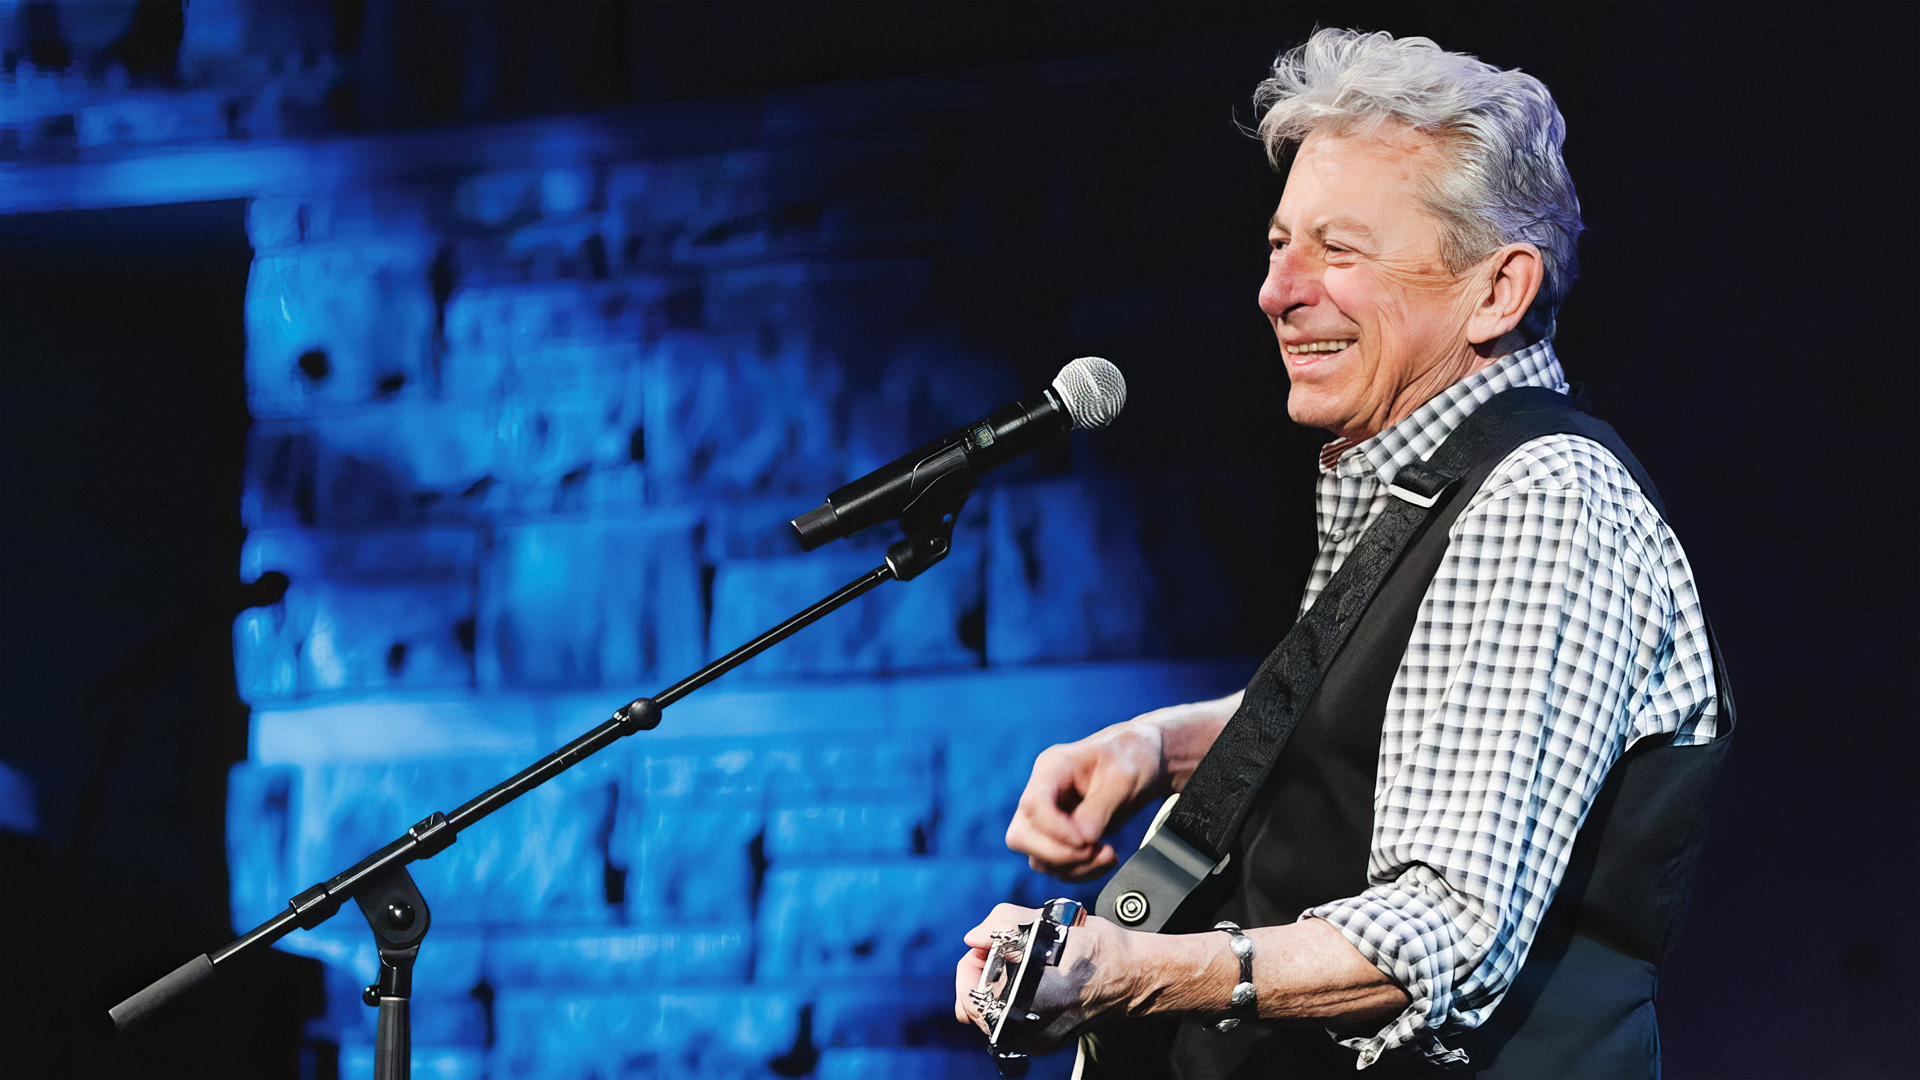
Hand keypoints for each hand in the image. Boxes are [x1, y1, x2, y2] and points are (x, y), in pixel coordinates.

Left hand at [953, 903, 1132, 1051]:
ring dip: (997, 985)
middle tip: (1002, 951)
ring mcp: (1035, 1040)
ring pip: (992, 1012)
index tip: (989, 944)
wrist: (1135, 976)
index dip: (974, 958)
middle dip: (983, 973)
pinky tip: (1032, 977)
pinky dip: (1012, 998)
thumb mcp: (1045, 924)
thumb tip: (974, 936)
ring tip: (1020, 962)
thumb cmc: (1098, 950)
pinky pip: (1012, 1019)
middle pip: (975, 1004)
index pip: (968, 988)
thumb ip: (1001, 924)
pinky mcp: (1046, 1039)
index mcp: (1017, 1005)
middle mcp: (1023, 1031)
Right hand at [1006, 723, 1167, 880]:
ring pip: (1038, 857)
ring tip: (1108, 855)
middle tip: (1094, 850)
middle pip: (1022, 836)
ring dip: (1073, 867)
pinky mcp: (1061, 835)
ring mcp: (1049, 816)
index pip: (1033, 804)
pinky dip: (1080, 871)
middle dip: (1059, 854)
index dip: (1055, 829)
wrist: (1144, 759)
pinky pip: (1056, 865)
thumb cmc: (1133, 757)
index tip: (1085, 841)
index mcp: (1053, 767)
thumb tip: (1084, 839)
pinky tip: (1104, 859)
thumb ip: (1101, 808)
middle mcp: (1045, 792)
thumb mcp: (1124, 778)